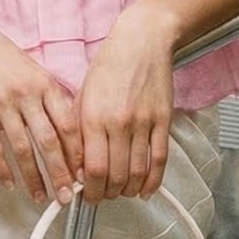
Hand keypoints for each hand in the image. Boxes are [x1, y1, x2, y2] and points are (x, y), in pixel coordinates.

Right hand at [0, 12, 82, 204]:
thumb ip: (50, 97)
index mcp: (44, 85)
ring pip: (21, 149)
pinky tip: (9, 183)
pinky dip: (2, 169)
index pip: (67, 125)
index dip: (77, 153)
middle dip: (60, 173)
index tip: (84, 174)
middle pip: (48, 142)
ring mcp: (1, 104)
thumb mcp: (34, 70)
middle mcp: (26, 95)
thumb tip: (69, 131)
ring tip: (40, 196)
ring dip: (32, 177)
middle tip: (68, 196)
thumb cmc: (2, 56)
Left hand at [74, 5, 176, 201]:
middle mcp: (119, 123)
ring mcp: (143, 123)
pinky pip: (160, 160)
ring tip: (121, 192)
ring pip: (138, 172)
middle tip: (102, 196)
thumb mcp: (82, 96)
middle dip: (107, 194)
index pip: (93, 169)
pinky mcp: (163, 121)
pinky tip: (145, 190)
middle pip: (116, 176)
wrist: (141, 42)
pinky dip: (153, 181)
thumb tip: (75, 166)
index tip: (86, 196)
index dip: (90, 190)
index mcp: (93, 117)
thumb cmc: (107, 67)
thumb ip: (78, 132)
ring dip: (128, 190)